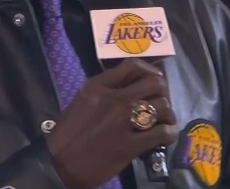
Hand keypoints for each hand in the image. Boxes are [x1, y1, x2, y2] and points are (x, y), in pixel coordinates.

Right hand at [48, 59, 177, 188]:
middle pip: (154, 83)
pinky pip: (163, 132)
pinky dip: (169, 133)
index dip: (150, 71)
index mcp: (98, 86)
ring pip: (162, 105)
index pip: (133, 65)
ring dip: (166, 113)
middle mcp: (114, 99)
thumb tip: (132, 85)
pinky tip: (165, 136)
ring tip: (162, 121)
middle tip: (158, 102)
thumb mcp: (83, 101)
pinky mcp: (131, 144)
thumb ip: (106, 89)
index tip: (153, 80)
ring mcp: (123, 121)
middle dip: (162, 92)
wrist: (60, 165)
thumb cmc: (69, 134)